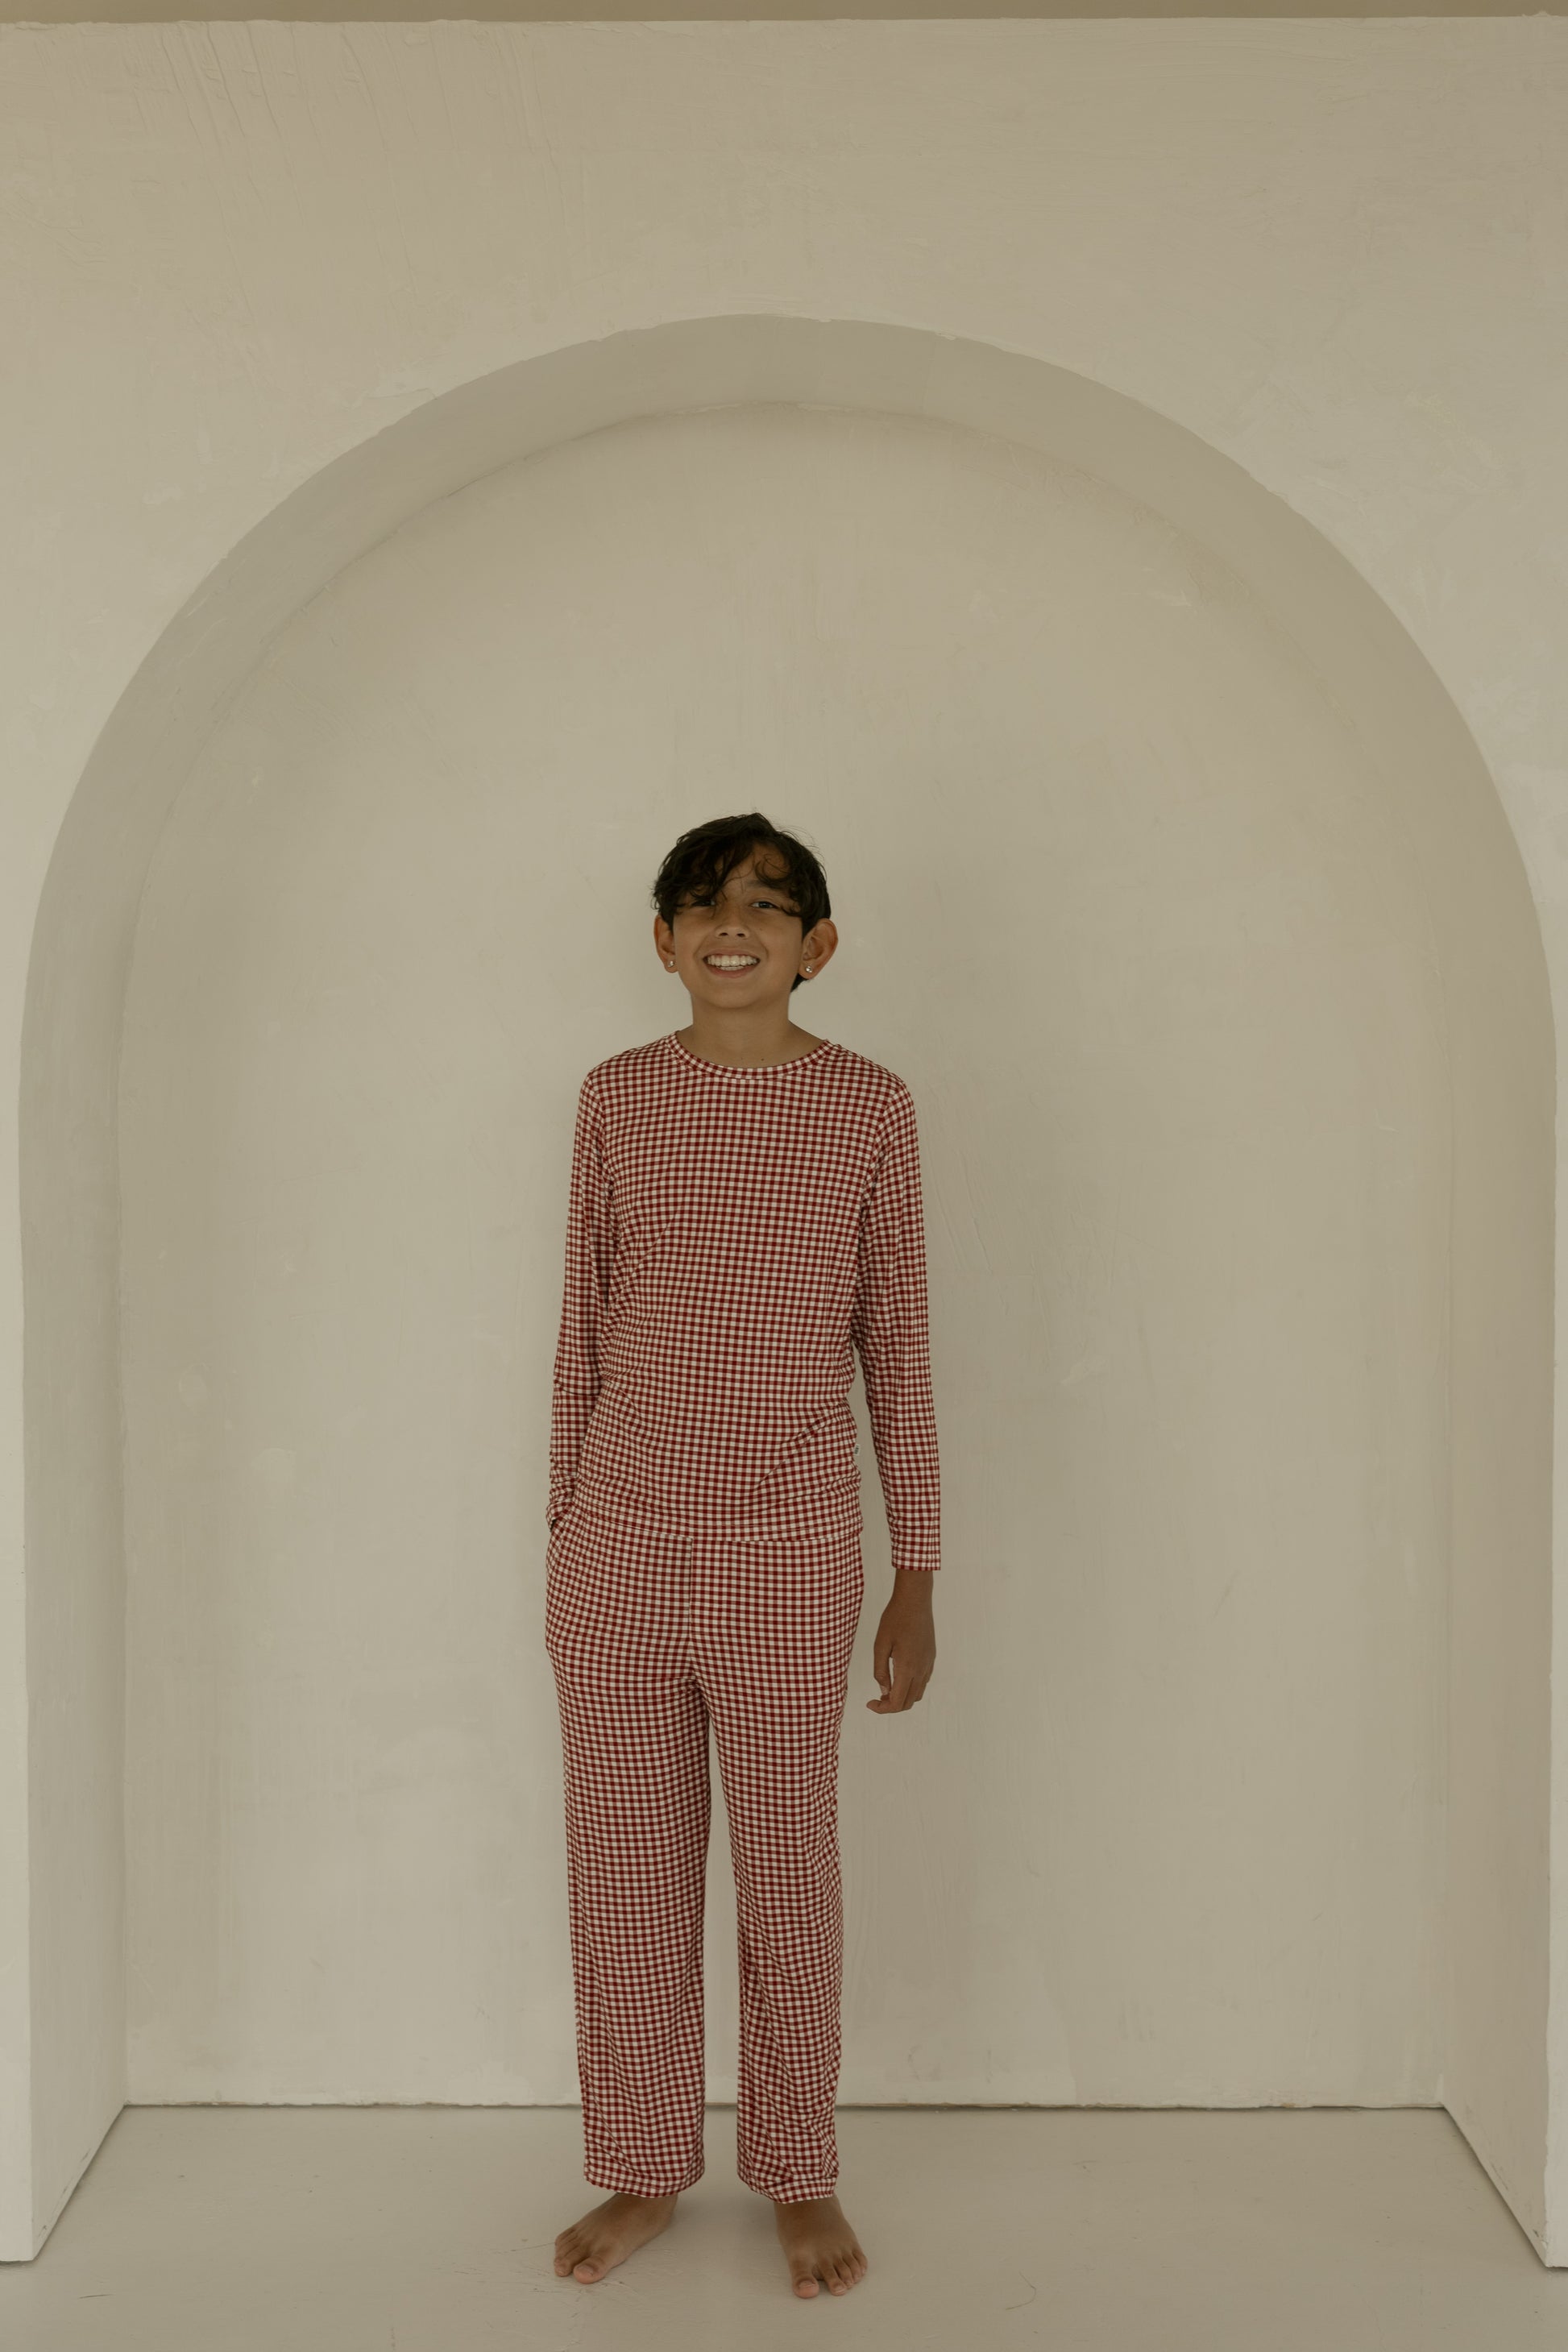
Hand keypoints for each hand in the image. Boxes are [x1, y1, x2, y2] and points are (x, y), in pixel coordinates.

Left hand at [866, 1579, 935, 1712]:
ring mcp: (928, 1664)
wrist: (915, 1600)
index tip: (870, 1703)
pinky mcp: (931, 1658)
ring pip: (917, 1694)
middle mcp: (921, 1670)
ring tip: (886, 1689)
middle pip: (908, 1702)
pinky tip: (899, 1676)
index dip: (882, 1709)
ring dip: (902, 1697)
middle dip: (891, 1706)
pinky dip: (911, 1687)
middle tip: (876, 1698)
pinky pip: (923, 1682)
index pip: (896, 1702)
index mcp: (907, 1668)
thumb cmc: (894, 1619)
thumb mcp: (880, 1645)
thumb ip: (880, 1671)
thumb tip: (883, 1691)